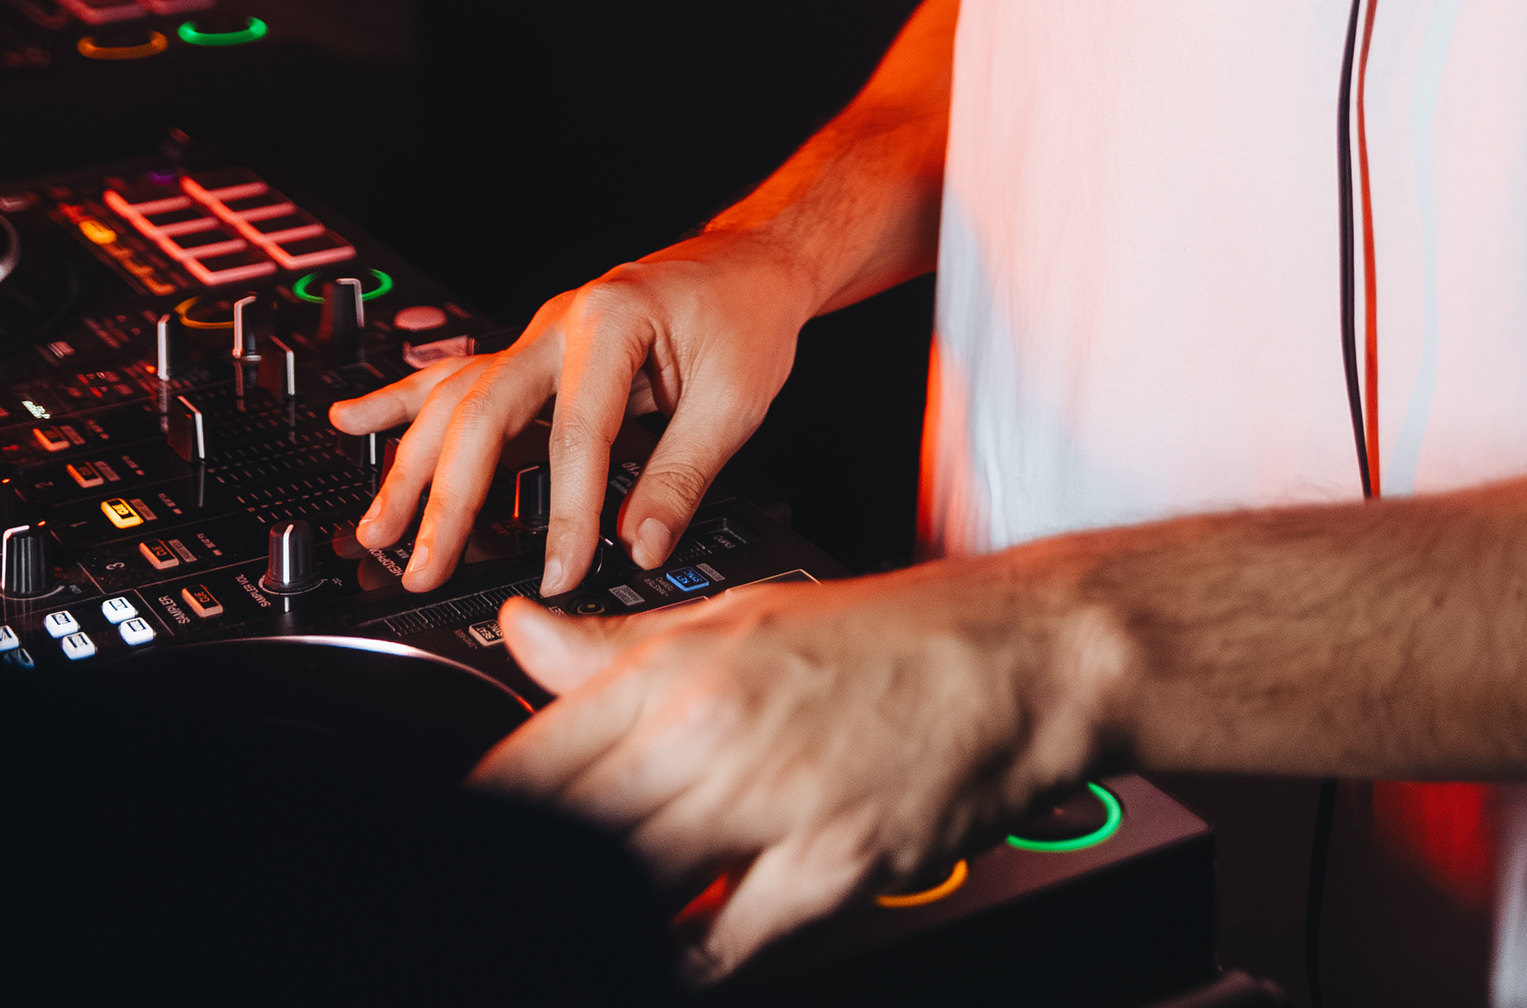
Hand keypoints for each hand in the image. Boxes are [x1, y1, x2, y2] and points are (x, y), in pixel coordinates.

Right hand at [330, 232, 815, 593]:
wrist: (752, 260)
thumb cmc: (745, 312)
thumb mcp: (735, 398)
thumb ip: (683, 476)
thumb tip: (641, 545)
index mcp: (611, 320)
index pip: (577, 432)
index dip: (568, 511)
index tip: (562, 570)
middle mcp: (561, 320)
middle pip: (486, 412)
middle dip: (449, 496)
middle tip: (425, 565)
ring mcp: (540, 332)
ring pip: (457, 396)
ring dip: (410, 463)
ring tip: (377, 524)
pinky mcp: (535, 348)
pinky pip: (457, 375)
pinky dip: (401, 400)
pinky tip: (354, 421)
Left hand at [475, 551, 1123, 975]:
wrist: (1018, 654)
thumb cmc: (890, 637)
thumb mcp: (740, 617)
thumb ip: (619, 647)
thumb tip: (521, 632)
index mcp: (677, 668)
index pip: (527, 763)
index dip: (481, 813)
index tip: (457, 845)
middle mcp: (707, 730)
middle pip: (562, 831)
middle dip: (528, 877)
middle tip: (508, 905)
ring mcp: (765, 802)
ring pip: (627, 888)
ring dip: (598, 912)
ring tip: (585, 919)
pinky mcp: (824, 868)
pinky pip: (718, 947)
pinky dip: (684, 959)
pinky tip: (672, 952)